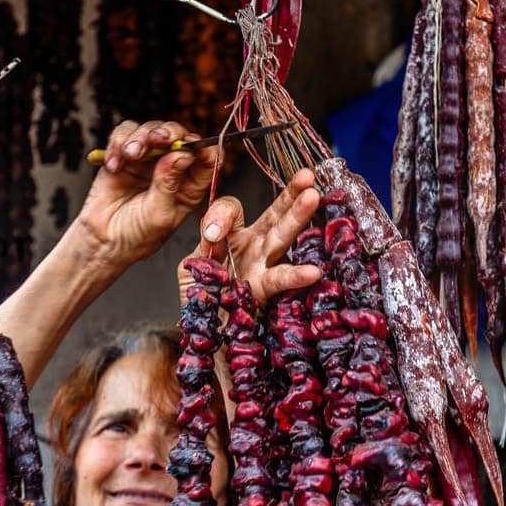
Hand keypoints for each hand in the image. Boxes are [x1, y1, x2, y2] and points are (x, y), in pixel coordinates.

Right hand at [75, 120, 220, 270]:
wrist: (103, 241)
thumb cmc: (137, 236)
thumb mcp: (159, 214)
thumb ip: (169, 183)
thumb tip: (182, 154)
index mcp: (190, 185)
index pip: (207, 158)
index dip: (205, 147)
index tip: (194, 146)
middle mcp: (172, 168)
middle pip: (178, 136)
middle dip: (169, 133)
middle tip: (158, 138)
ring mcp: (148, 159)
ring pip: (151, 129)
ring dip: (141, 136)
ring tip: (130, 154)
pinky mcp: (124, 155)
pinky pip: (124, 134)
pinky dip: (118, 143)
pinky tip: (114, 164)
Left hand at [177, 168, 321, 305]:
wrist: (203, 330)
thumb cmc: (202, 295)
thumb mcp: (192, 265)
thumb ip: (204, 244)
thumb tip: (215, 231)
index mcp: (233, 235)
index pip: (233, 209)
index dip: (223, 214)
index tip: (213, 234)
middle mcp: (253, 245)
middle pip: (273, 214)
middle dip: (290, 194)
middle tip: (307, 175)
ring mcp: (261, 265)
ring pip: (281, 236)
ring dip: (297, 216)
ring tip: (314, 197)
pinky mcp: (262, 289)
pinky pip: (280, 280)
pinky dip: (296, 276)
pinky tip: (313, 271)